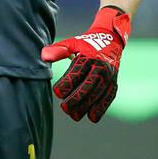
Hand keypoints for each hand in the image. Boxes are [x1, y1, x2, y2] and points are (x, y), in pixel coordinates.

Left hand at [41, 6, 129, 122]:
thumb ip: (58, 50)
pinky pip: (108, 98)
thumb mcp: (72, 43)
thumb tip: (44, 56)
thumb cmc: (85, 44)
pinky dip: (101, 108)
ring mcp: (109, 77)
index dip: (67, 83)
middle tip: (64, 107)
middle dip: (76, 98)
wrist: (111, 41)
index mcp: (89, 57)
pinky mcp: (113, 84)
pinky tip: (91, 117)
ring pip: (98, 94)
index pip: (77, 72)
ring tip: (74, 115)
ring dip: (86, 107)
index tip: (57, 92)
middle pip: (88, 86)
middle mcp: (101, 67)